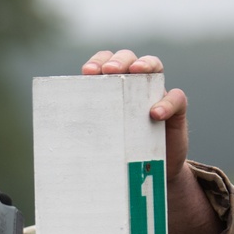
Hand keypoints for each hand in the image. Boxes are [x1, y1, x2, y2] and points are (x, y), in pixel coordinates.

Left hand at [81, 49, 187, 179]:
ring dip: (145, 64)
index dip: (98, 62)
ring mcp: (156, 95)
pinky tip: (154, 113)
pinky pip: (176, 98)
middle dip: (119, 60)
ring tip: (135, 71)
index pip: (106, 63)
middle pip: (129, 59)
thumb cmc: (120, 153)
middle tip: (110, 70)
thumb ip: (90, 129)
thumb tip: (58, 132)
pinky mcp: (176, 111)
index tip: (87, 73)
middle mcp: (135, 86)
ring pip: (154, 67)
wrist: (149, 174)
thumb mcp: (103, 139)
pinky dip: (166, 102)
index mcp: (114, 89)